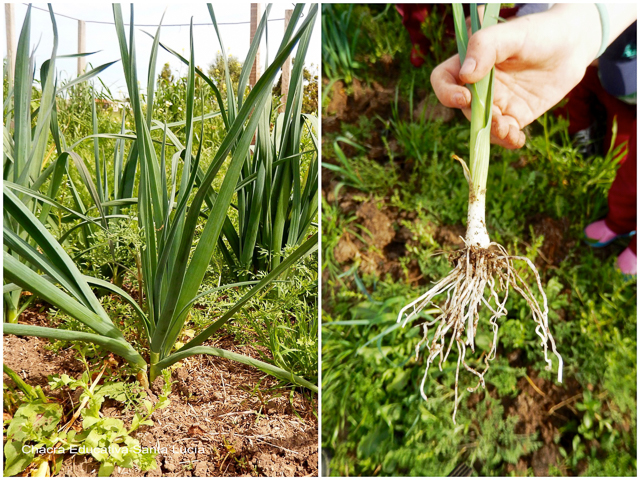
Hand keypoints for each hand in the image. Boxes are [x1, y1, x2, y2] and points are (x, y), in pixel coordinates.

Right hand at [431, 5, 601, 148]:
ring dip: (492, 133)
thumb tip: (465, 75)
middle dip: (477, 117)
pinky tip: (518, 139)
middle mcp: (479, 85)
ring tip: (510, 130)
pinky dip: (508, 140)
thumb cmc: (540, 32)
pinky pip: (505, 134)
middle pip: (464, 108)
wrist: (574, 45)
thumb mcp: (512, 34)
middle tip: (498, 118)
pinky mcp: (515, 116)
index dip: (446, 92)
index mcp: (470, 63)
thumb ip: (485, 47)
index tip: (465, 97)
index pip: (443, 80)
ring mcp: (497, 102)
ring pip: (483, 125)